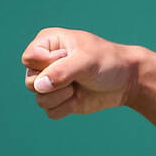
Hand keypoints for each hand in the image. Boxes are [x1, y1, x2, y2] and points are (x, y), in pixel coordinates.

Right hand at [22, 29, 139, 118]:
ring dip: (62, 97)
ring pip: (40, 98)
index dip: (47, 64)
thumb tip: (39, 87)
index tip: (69, 57)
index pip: (29, 59)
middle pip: (30, 81)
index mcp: (47, 43)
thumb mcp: (86, 61)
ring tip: (78, 86)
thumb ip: (61, 71)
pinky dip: (66, 108)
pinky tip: (79, 97)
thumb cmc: (108, 62)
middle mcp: (44, 63)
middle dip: (57, 83)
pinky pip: (50, 112)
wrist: (127, 81)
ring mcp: (51, 82)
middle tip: (77, 76)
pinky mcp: (58, 100)